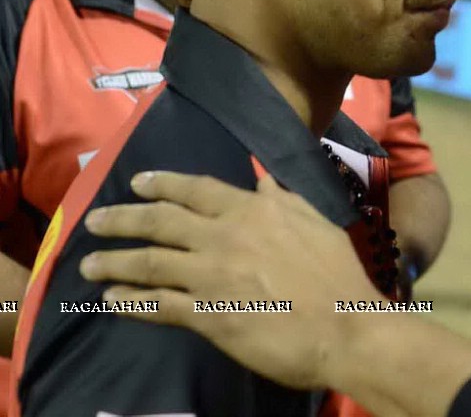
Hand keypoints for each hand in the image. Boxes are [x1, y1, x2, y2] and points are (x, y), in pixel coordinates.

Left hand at [79, 171, 379, 391]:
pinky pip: (157, 306)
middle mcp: (225, 236)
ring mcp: (211, 276)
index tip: (137, 183)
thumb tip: (263, 181)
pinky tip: (111, 301)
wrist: (344, 326)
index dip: (162, 184)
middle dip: (122, 219)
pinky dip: (129, 303)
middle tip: (96, 219)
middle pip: (160, 222)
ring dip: (114, 262)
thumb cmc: (338, 274)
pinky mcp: (207, 316)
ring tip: (89, 265)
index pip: (196, 190)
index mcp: (254, 210)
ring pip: (149, 263)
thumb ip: (285, 200)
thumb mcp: (317, 222)